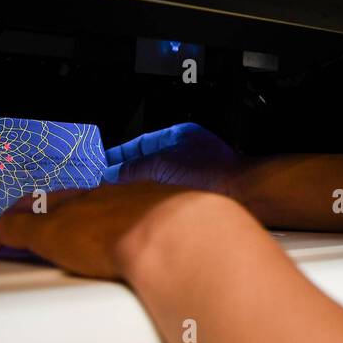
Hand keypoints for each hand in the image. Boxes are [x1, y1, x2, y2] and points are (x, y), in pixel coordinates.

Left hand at [0, 182, 245, 278]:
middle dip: (52, 209)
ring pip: (38, 210)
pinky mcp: (51, 232)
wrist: (186, 236)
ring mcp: (81, 212)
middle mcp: (111, 198)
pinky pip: (10, 230)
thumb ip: (210, 259)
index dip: (97, 212)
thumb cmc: (206, 242)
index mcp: (150, 200)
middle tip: (36, 222)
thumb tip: (228, 282)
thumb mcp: (210, 245)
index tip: (92, 224)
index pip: (113, 202)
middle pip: (71, 198)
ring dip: (18, 223)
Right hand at [104, 123, 240, 193]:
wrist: (239, 191)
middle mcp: (185, 152)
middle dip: (126, 172)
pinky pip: (167, 193)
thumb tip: (111, 174)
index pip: (141, 143)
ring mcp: (192, 172)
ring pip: (156, 179)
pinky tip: (142, 207)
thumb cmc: (211, 170)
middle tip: (105, 183)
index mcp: (178, 136)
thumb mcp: (161, 164)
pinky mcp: (197, 192)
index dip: (119, 154)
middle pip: (147, 162)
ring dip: (138, 187)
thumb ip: (134, 168)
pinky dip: (152, 198)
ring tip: (118, 196)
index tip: (102, 164)